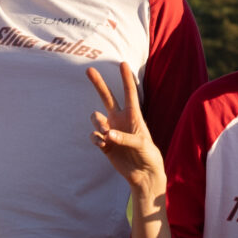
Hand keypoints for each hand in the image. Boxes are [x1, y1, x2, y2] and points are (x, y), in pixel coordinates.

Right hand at [87, 62, 165, 196]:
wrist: (143, 174)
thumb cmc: (148, 156)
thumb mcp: (142, 144)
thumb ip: (124, 137)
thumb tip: (106, 134)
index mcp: (133, 116)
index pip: (129, 93)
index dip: (126, 78)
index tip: (122, 63)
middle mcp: (120, 120)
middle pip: (107, 97)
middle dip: (98, 83)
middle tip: (89, 69)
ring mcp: (110, 131)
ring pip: (96, 118)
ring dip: (98, 123)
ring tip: (106, 134)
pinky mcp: (104, 144)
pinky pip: (94, 136)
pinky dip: (97, 139)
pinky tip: (103, 144)